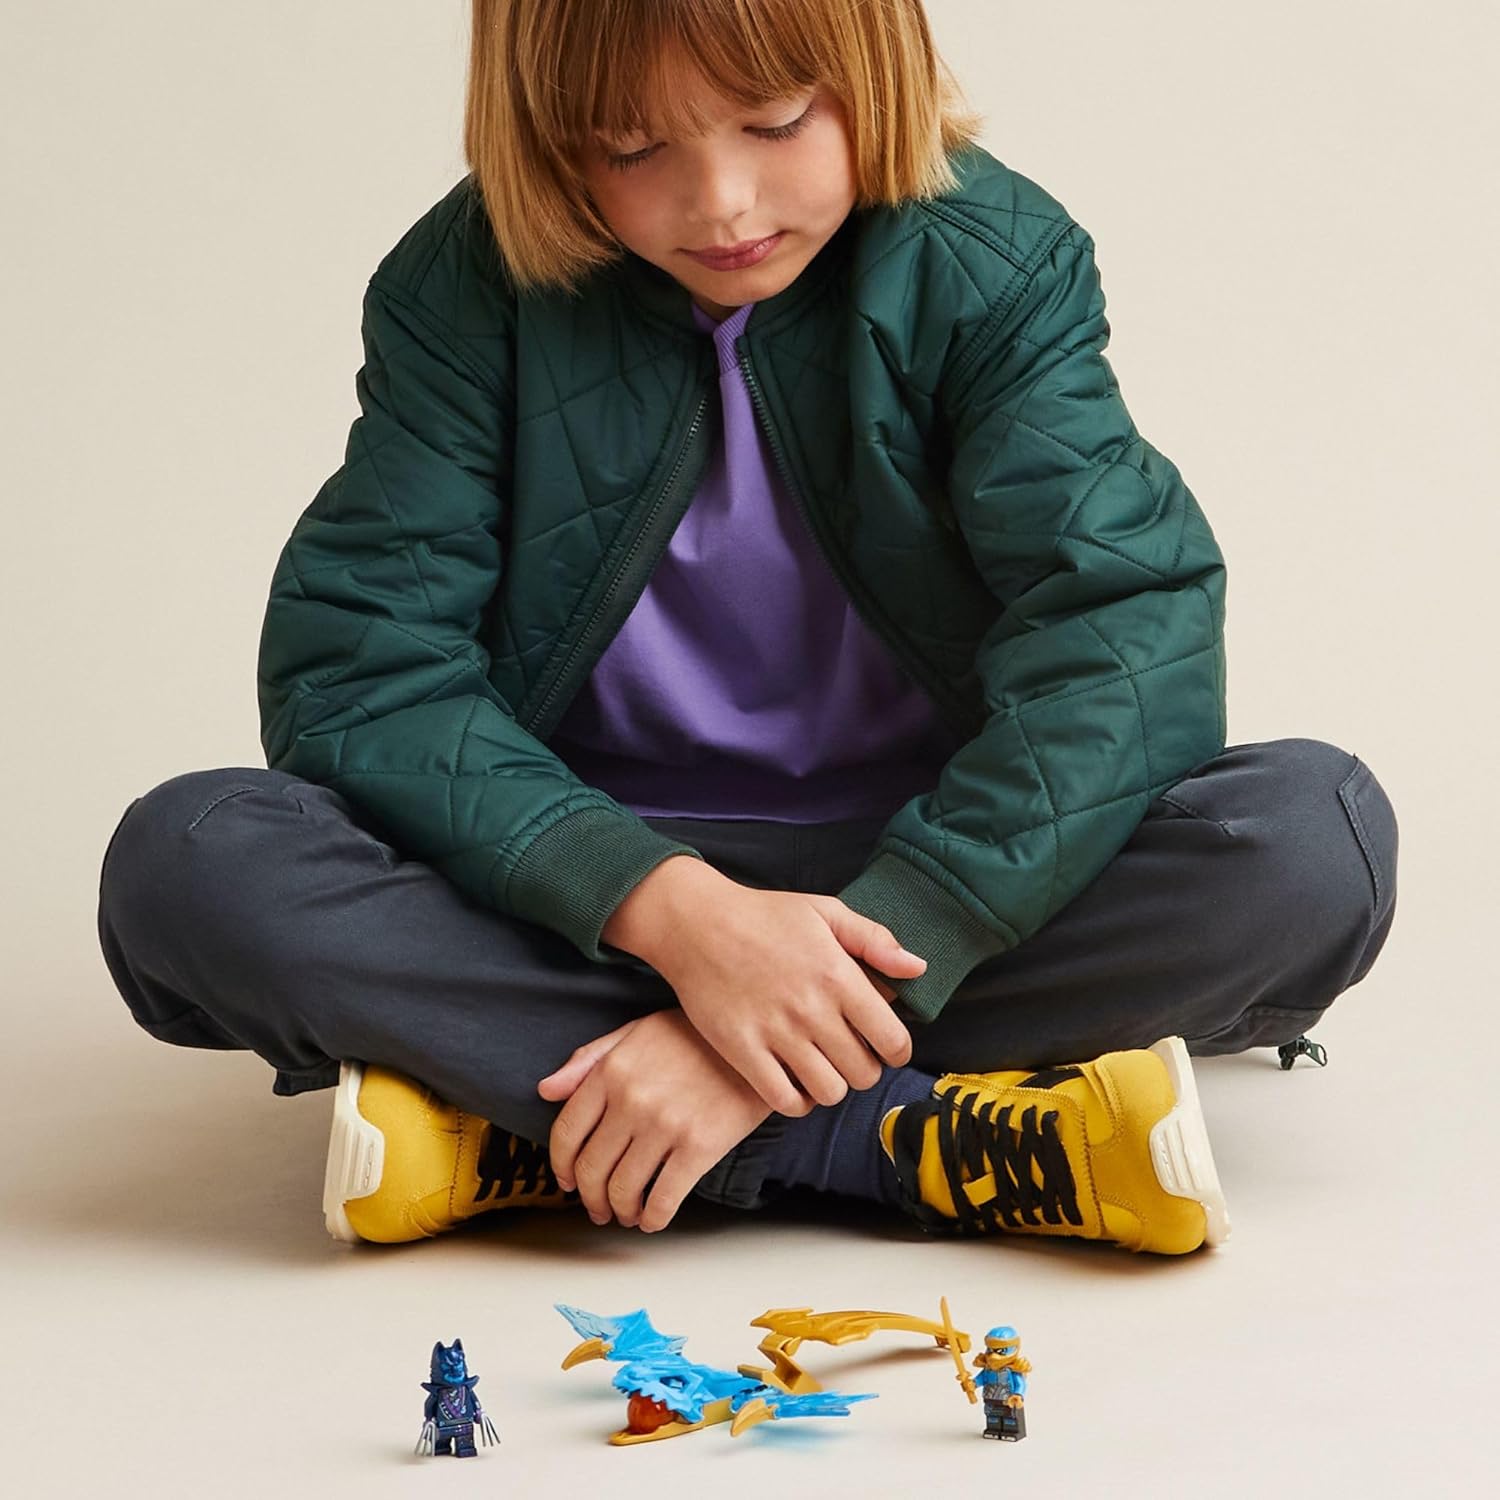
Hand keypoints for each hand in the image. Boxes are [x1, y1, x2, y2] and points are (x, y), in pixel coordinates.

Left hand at [535, 1009, 771, 1231]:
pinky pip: (663, 1200)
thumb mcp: (638, 1031)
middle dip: (591, 1198)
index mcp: (611, 1072)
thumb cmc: (696, 1035)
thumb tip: (546, 1091)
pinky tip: (653, 1217)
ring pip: (623, 1190)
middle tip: (599, 1208)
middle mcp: (631, 1101)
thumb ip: (589, 1059)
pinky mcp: (699, 1147)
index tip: (569, 1181)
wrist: (756, 1044)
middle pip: (592, 1170)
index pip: (566, 1133)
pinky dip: (653, 1219)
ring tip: (627, 1213)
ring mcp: (665, 1126)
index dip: (562, 1167)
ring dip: (620, 1211)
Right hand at [648, 884, 925, 1114]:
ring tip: (822, 1066)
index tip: (885, 1045)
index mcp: (838, 975)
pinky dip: (797, 1100)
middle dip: (864, 1068)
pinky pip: (785, 1101)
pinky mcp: (742, 1050)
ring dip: (832, 1085)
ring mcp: (775, 1033)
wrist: (695, 923)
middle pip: (864, 1073)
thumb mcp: (825, 910)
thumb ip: (875, 939)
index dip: (896, 1050)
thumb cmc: (764, 915)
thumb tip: (918, 968)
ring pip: (829, 1092)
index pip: (892, 1040)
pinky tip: (794, 1079)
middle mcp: (811, 1009)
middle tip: (849, 1053)